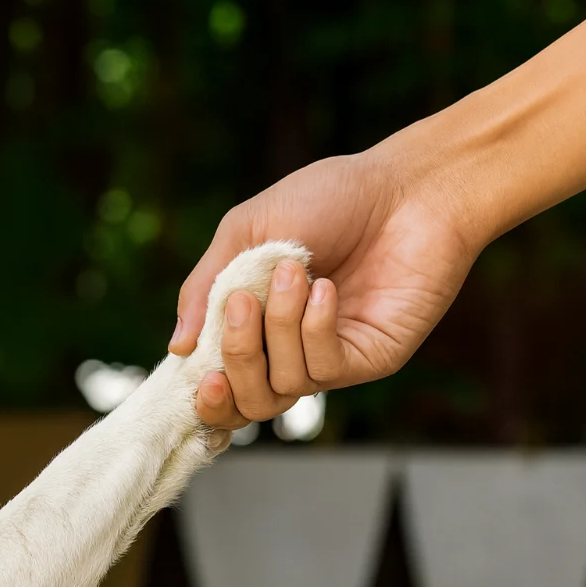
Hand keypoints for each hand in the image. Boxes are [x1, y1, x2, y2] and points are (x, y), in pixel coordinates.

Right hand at [171, 152, 480, 428]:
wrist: (407, 187)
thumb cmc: (328, 198)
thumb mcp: (246, 231)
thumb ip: (205, 287)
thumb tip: (178, 349)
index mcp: (252, 323)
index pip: (220, 383)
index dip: (205, 392)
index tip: (196, 370)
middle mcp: (289, 350)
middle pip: (248, 400)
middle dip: (237, 357)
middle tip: (241, 304)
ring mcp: (329, 358)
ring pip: (282, 386)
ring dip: (278, 328)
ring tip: (293, 272)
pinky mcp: (368, 357)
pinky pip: (325, 369)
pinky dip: (314, 329)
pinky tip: (326, 289)